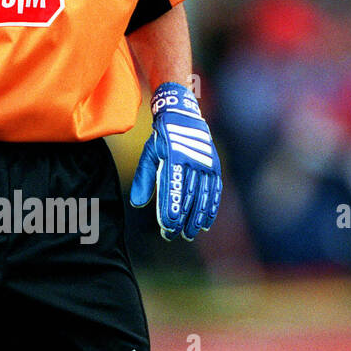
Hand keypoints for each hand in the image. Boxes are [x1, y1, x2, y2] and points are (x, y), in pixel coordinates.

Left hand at [129, 82, 221, 240]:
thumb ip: (144, 178)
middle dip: (181, 219)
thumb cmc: (162, 137)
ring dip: (196, 218)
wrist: (184, 115)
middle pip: (187, 197)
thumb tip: (136, 203)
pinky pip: (214, 190)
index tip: (166, 227)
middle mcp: (191, 161)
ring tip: (189, 234)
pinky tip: (206, 223)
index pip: (172, 189)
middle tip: (174, 236)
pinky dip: (211, 207)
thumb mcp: (149, 153)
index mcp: (173, 158)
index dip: (170, 209)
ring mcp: (205, 164)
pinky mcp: (214, 166)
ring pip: (202, 196)